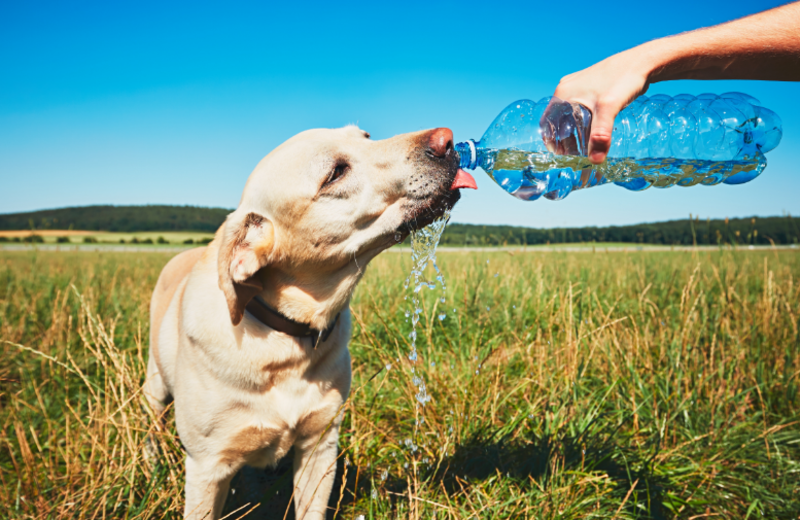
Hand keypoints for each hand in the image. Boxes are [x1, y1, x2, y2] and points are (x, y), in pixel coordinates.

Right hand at [553, 48, 652, 163]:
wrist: (641, 62)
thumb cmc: (623, 80)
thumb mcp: (609, 109)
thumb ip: (601, 135)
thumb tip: (595, 161)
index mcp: (563, 93)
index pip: (547, 122)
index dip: (551, 141)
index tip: (560, 155)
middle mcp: (567, 89)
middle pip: (558, 120)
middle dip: (564, 138)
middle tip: (574, 154)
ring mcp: (578, 86)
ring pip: (569, 114)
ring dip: (574, 130)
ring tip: (584, 145)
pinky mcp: (589, 87)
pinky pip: (580, 108)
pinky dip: (583, 121)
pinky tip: (594, 129)